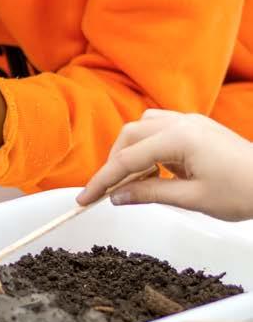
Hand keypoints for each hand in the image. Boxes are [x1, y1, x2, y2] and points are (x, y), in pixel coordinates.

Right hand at [77, 110, 252, 219]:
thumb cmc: (243, 191)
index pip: (128, 159)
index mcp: (180, 138)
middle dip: (114, 163)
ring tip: (133, 182)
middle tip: (106, 192)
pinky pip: (161, 129)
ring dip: (131, 152)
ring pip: (143, 128)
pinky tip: (155, 170)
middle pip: (130, 135)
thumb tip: (118, 196)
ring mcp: (190, 122)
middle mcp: (182, 122)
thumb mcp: (193, 199)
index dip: (103, 180)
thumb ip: (150, 193)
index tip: (85, 198)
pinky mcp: (197, 127)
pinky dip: (149, 147)